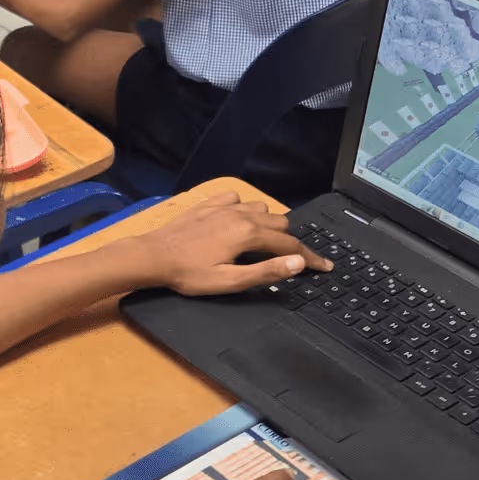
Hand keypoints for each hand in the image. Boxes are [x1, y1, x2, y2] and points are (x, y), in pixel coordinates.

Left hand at [131, 190, 331, 294]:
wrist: (153, 256)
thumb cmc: (189, 274)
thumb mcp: (230, 281)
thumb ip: (266, 272)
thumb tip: (297, 263)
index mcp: (248, 235)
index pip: (290, 246)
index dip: (310, 258)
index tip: (325, 266)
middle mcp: (240, 215)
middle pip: (280, 224)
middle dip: (289, 242)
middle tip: (289, 259)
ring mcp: (224, 207)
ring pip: (261, 209)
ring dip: (268, 225)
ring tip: (264, 243)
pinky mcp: (208, 204)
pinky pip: (237, 199)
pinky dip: (245, 209)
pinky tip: (238, 221)